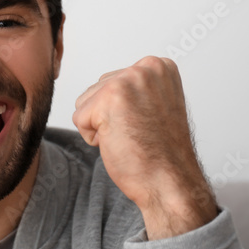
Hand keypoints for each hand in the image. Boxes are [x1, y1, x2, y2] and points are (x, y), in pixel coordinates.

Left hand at [72, 56, 216, 238]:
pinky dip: (94, 138)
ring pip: (85, 103)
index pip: (112, 81)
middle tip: (138, 133)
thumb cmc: (161, 153)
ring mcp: (128, 81)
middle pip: (97, 89)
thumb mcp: (154, 105)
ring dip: (100, 125)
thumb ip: (135, 89)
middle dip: (109, 116)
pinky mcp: (109, 99)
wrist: (169, 181)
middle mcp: (145, 68)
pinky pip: (79, 119)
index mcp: (158, 66)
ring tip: (130, 136)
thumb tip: (107, 84)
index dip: (122, 111)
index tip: (147, 123)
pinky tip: (120, 142)